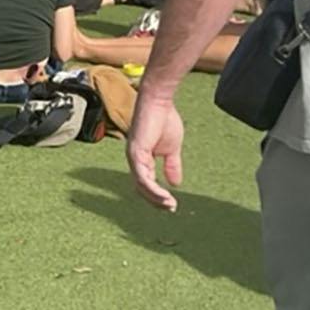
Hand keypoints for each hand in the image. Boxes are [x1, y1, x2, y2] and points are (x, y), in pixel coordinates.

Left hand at [126, 96, 184, 211]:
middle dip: (156, 201)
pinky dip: (153, 189)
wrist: (160, 101)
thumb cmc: (164, 119)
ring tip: (170, 204)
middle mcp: (134, 160)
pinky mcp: (136, 152)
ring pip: (141, 186)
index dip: (157, 195)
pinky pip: (143, 177)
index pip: (146, 183)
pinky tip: (164, 196)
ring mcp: (133, 156)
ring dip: (156, 198)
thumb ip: (171, 165)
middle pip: (141, 188)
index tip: (171, 204)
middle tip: (171, 208)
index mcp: (141, 159)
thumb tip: (175, 184)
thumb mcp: (172, 149)